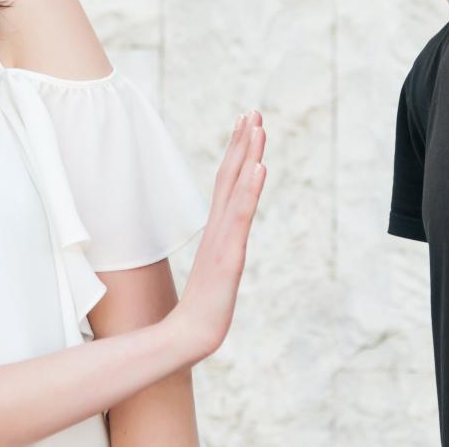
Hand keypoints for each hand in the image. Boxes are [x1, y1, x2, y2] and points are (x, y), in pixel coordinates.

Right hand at [166, 111, 266, 362]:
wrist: (189, 337)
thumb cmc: (202, 307)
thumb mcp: (216, 269)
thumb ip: (219, 249)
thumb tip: (223, 239)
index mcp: (217, 227)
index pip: (226, 181)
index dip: (236, 151)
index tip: (245, 123)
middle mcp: (219, 226)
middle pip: (230, 175)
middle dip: (242, 142)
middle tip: (252, 111)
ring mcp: (223, 238)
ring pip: (236, 188)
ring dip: (247, 155)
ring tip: (257, 127)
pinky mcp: (229, 255)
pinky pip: (240, 217)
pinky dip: (249, 190)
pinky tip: (259, 168)